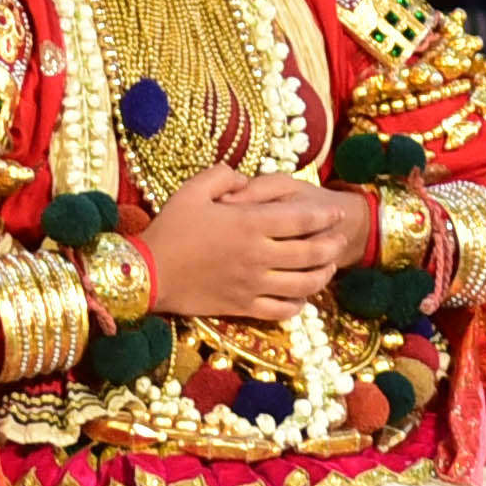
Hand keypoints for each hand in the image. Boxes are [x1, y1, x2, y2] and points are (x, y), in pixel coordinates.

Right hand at [135, 166, 369, 321]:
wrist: (146, 274)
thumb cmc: (169, 229)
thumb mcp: (192, 189)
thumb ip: (223, 175)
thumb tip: (245, 178)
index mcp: (249, 224)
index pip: (302, 219)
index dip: (325, 216)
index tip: (338, 213)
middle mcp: (258, 255)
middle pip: (311, 252)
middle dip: (331, 245)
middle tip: (340, 240)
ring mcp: (253, 284)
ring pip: (303, 284)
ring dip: (321, 275)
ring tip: (327, 268)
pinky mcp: (243, 307)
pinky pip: (282, 310)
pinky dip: (298, 304)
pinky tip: (301, 296)